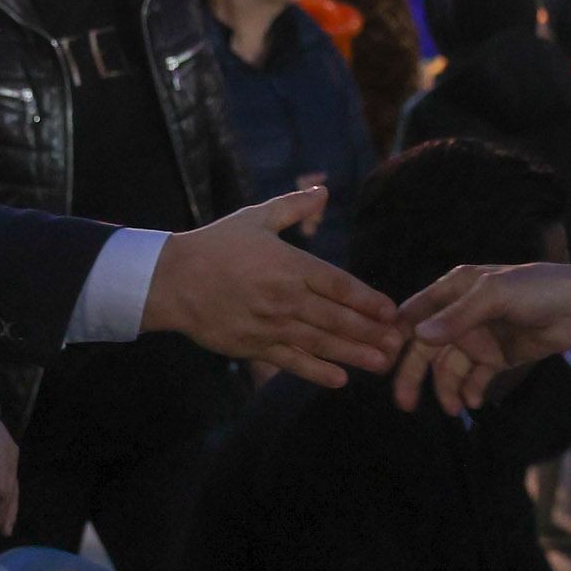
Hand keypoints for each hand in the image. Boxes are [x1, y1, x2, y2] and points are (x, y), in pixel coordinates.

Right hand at [144, 189, 398, 388]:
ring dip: (354, 354)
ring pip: (320, 343)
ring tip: (382, 364)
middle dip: (371, 332)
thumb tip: (323, 191)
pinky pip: (291, 362)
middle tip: (399, 344)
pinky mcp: (253, 346)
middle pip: (337, 318)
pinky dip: (317, 372)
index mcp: (289, 265)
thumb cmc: (215, 246)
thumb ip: (293, 207)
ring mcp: (270, 325)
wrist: (171, 280)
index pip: (339, 285)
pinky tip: (340, 379)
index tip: (392, 312)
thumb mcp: (255, 219)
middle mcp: (284, 297)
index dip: (368, 300)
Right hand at [392, 263, 570, 414]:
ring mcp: (479, 338)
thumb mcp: (494, 295)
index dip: (396, 338)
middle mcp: (460, 315)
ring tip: (453, 409)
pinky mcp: (497, 358)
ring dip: (447, 388)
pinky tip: (475, 402)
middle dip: (414, 375)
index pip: (415, 314)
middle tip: (405, 403)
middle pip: (427, 348)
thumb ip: (457, 316)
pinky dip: (471, 391)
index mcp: (454, 290)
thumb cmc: (538, 290)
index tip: (382, 364)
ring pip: (450, 368)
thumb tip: (419, 337)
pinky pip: (474, 378)